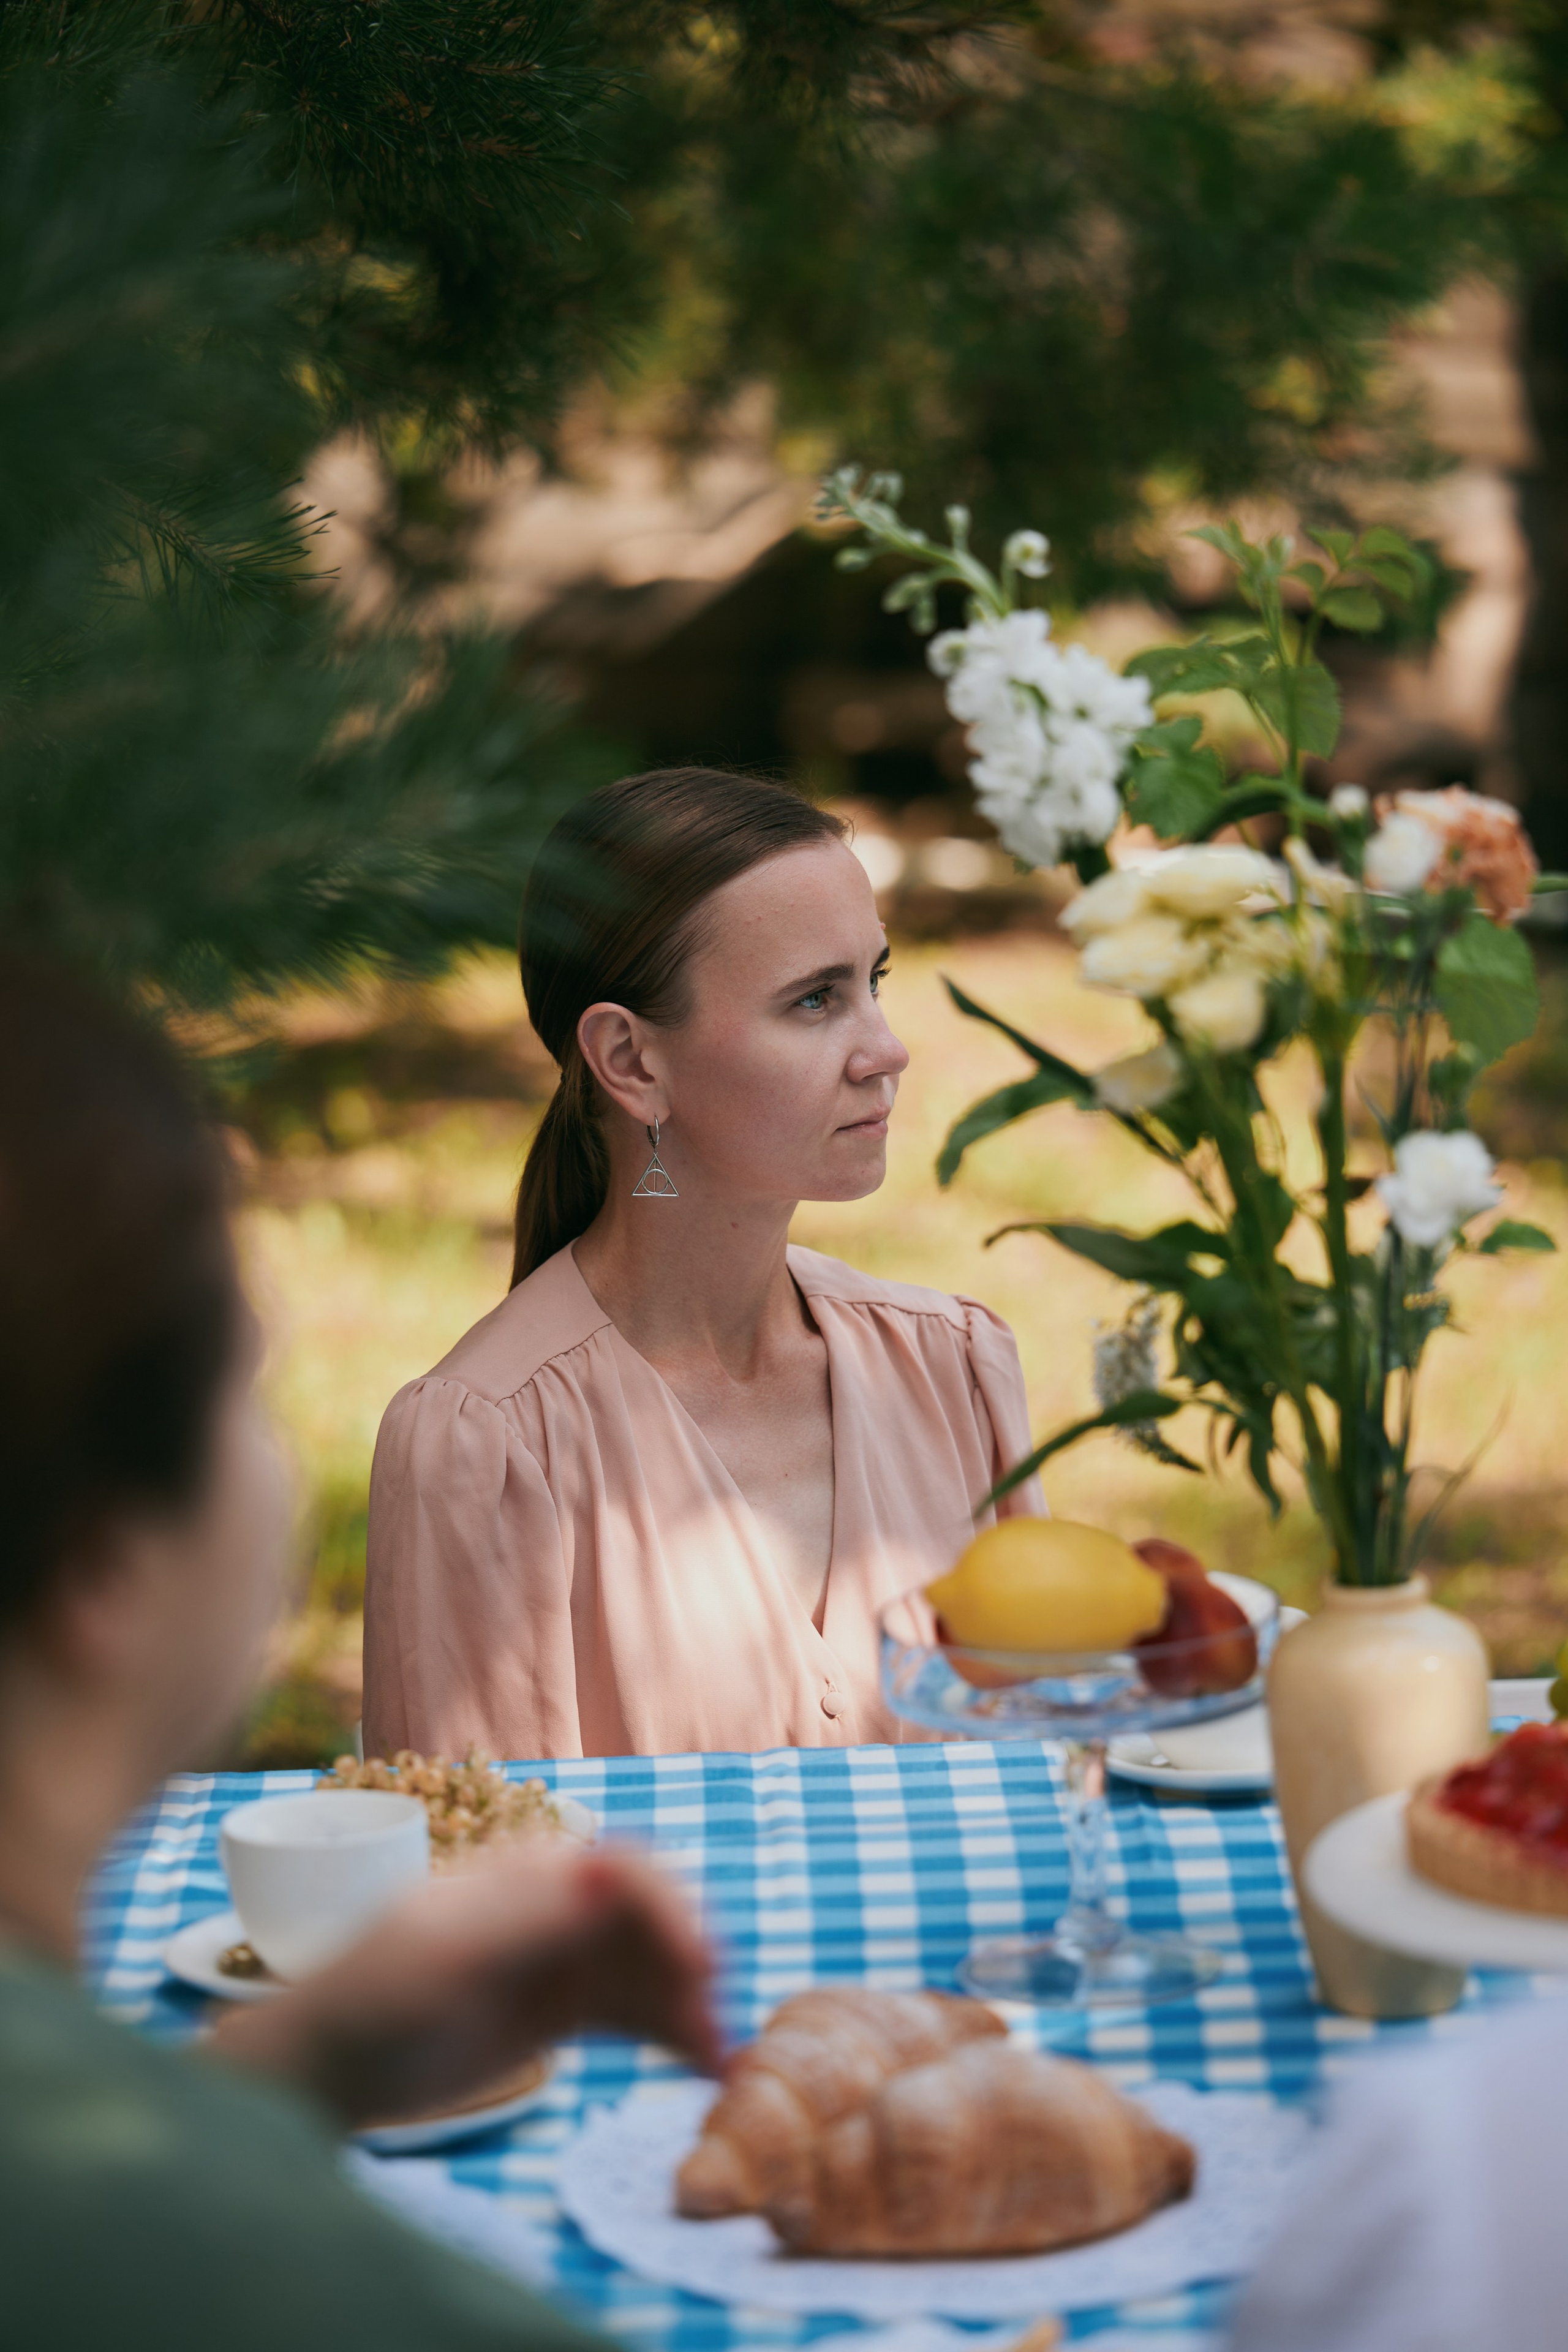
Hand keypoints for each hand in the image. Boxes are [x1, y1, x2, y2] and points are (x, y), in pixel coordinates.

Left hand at [211, 1839, 718, 2127]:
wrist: (324, 2072)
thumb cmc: (371, 2004)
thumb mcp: (447, 1960)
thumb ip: (531, 1917)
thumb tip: (612, 1869)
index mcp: (527, 1874)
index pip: (622, 1870)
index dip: (669, 1908)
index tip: (699, 1966)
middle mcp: (554, 1907)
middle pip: (647, 1921)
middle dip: (688, 1964)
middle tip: (717, 2025)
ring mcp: (559, 1959)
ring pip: (647, 1971)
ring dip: (687, 2005)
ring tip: (718, 2062)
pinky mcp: (560, 2011)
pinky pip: (631, 2013)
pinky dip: (667, 2033)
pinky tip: (697, 2065)